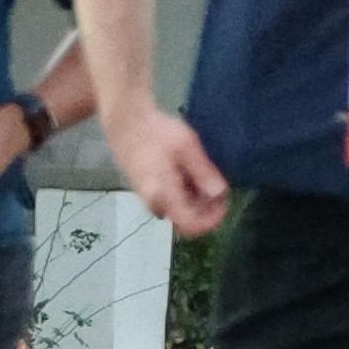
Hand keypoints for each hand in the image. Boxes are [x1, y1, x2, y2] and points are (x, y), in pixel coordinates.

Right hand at [106, 94, 228, 240]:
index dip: (212, 220)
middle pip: (188, 220)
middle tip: (219, 184)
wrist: (125, 122)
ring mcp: (150, 199)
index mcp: (163, 195)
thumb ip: (203, 171)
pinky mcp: (149, 192)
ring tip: (206, 174)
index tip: (224, 201)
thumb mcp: (186, 145)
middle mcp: (155, 203)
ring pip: (181, 211)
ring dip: (198, 200)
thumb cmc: (155, 131)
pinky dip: (187, 193)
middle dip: (208, 208)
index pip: (190, 226)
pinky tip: (191, 173)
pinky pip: (172, 202)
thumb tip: (221, 194)